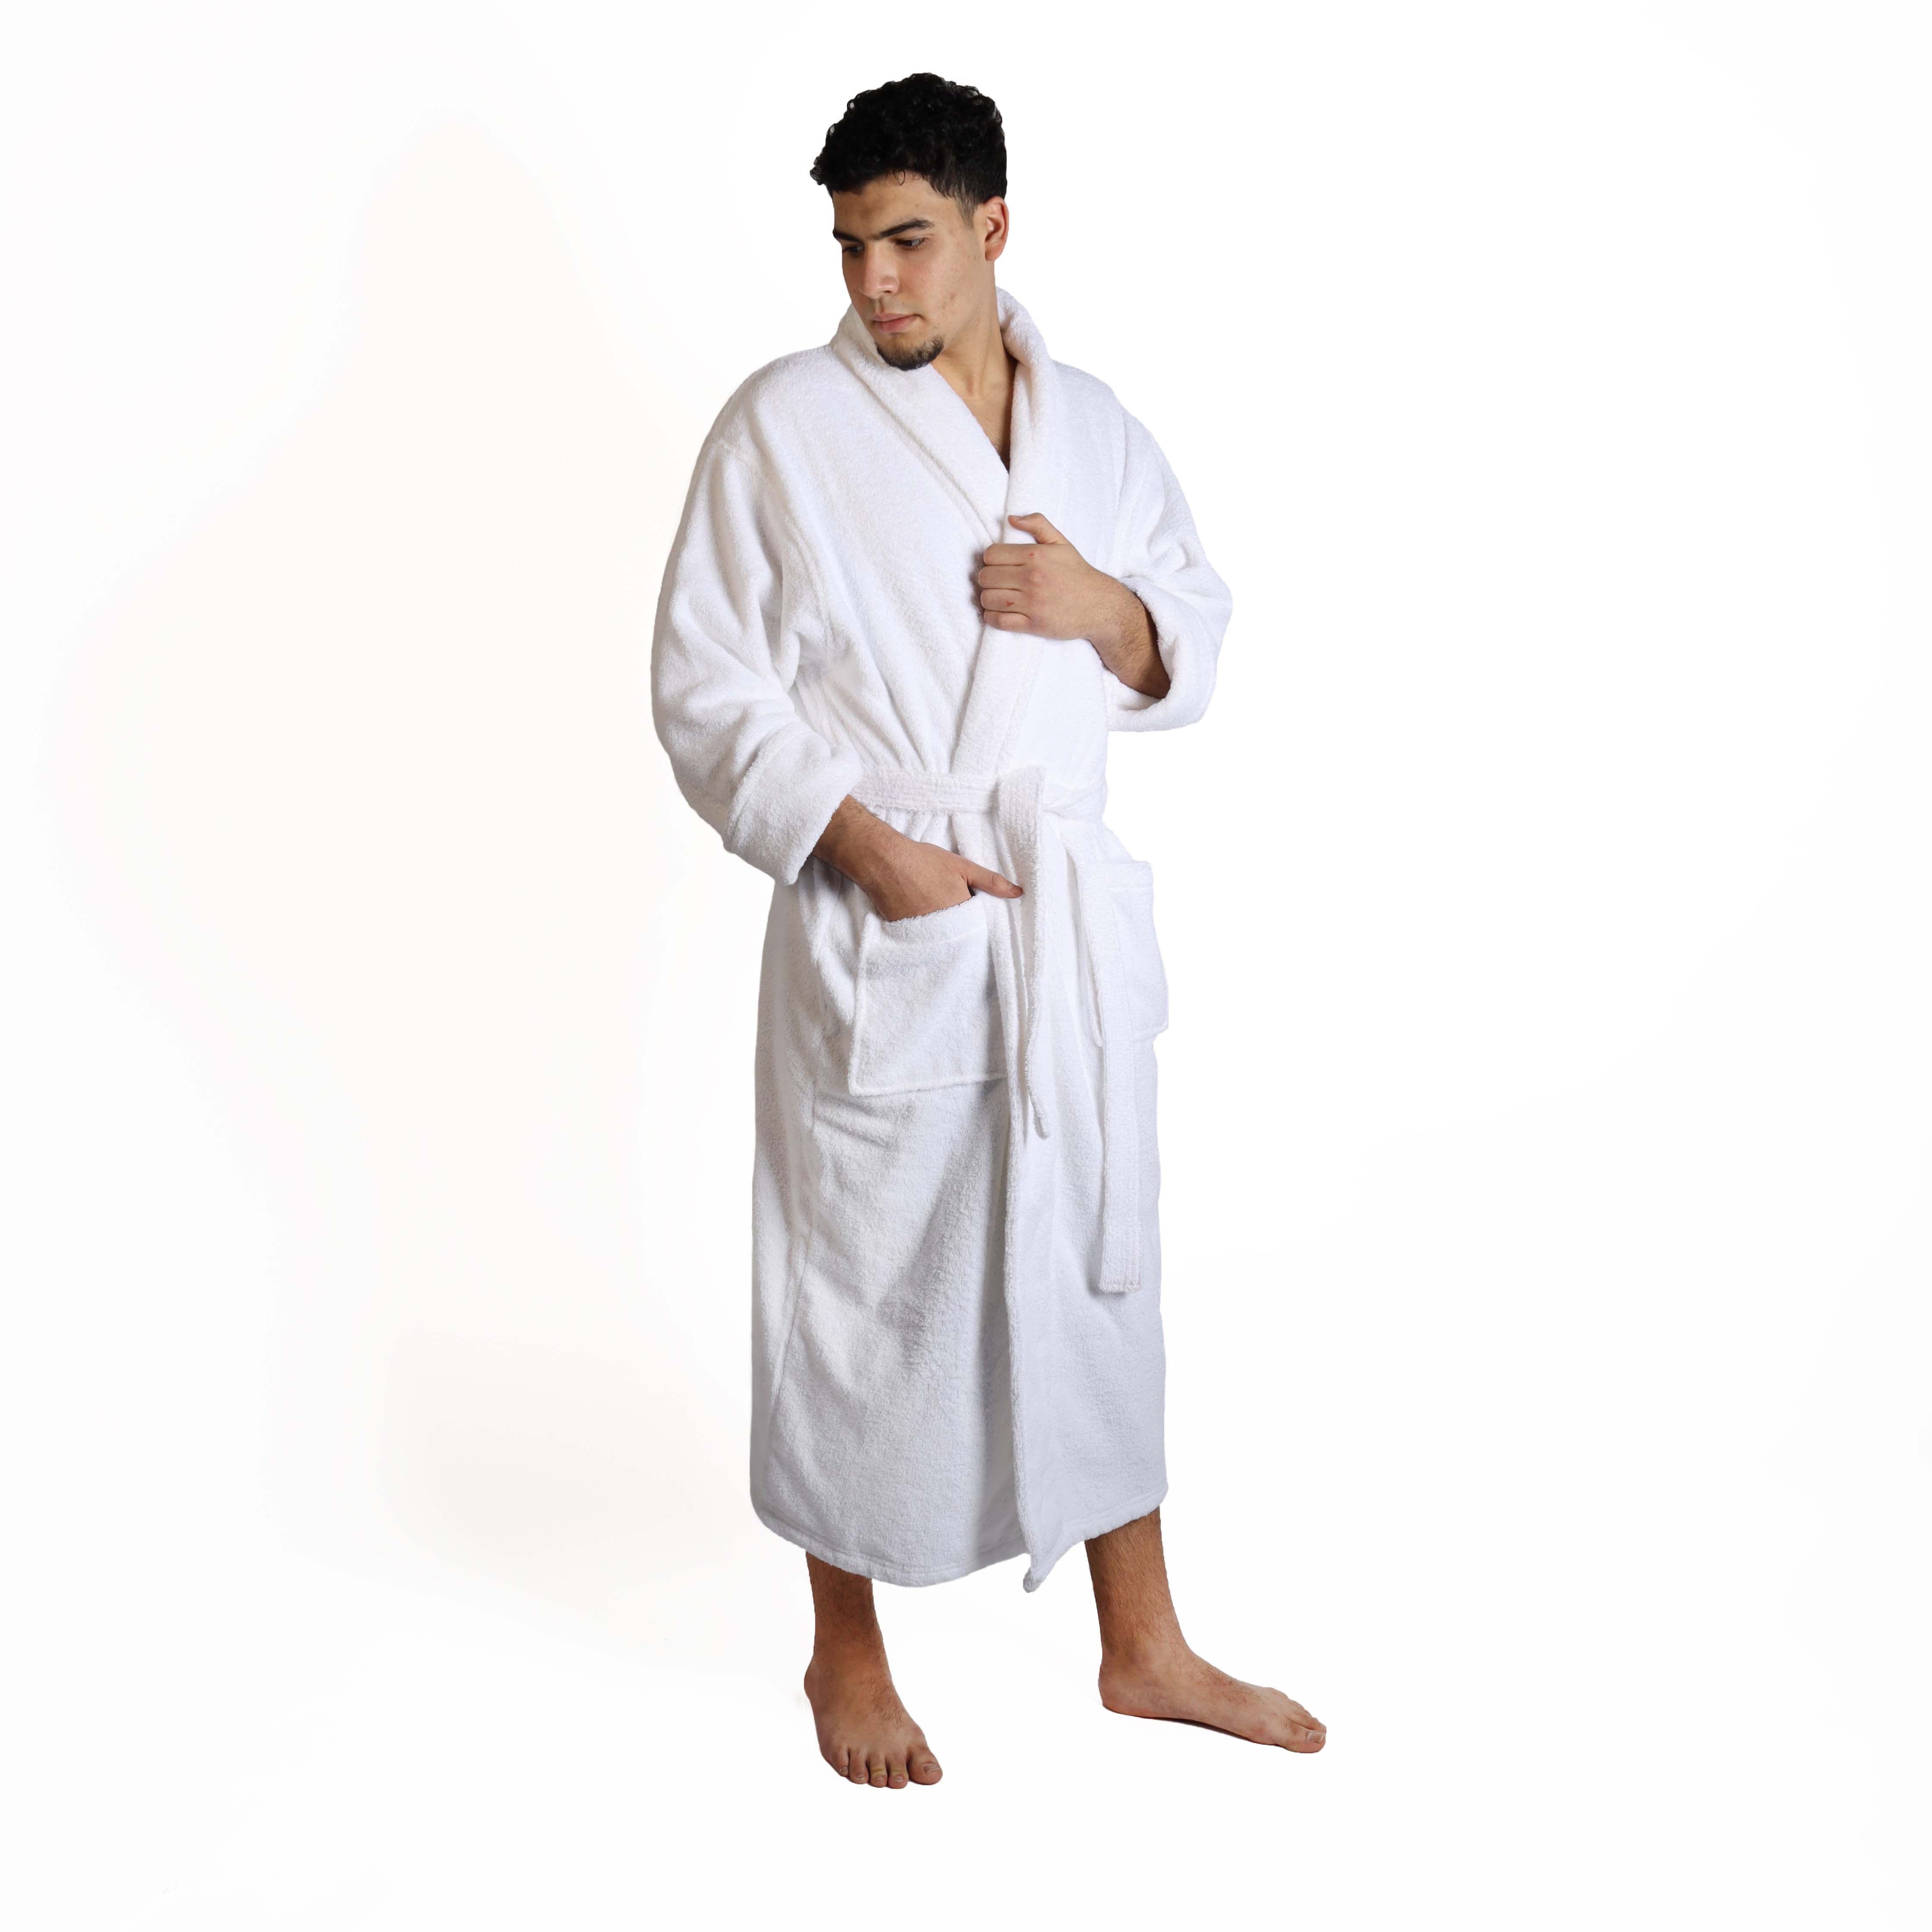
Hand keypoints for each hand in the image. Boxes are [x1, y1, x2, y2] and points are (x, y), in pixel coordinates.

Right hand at [813, 796, 1022, 920]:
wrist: (884, 861)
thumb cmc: (925, 861)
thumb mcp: (963, 866)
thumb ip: (991, 882)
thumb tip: (1019, 893)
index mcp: (961, 913)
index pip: (977, 927)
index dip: (977, 921)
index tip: (974, 913)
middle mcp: (942, 929)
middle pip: (959, 935)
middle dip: (961, 929)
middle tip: (952, 911)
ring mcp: (922, 933)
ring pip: (940, 938)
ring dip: (942, 932)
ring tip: (936, 914)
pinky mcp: (904, 934)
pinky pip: (921, 939)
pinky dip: (924, 933)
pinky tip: (921, 919)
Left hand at [976, 513, 1168, 696]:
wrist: (1099, 605)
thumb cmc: (1077, 573)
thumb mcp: (1061, 543)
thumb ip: (1037, 524)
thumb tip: (1011, 519)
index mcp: (1035, 555)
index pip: (991, 554)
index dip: (991, 559)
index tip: (999, 564)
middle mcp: (1031, 578)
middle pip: (986, 576)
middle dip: (987, 578)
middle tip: (997, 581)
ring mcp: (1031, 603)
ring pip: (988, 599)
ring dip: (987, 598)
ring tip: (997, 596)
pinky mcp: (1032, 625)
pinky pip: (998, 621)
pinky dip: (991, 617)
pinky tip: (997, 612)